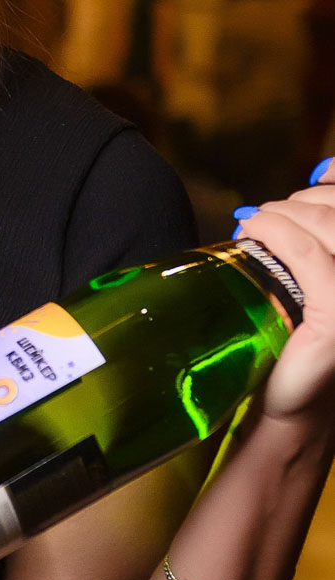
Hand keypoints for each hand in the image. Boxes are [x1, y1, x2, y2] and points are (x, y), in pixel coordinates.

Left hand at [233, 160, 334, 423]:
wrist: (292, 405)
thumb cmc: (304, 338)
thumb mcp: (323, 277)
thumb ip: (324, 235)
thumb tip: (322, 174)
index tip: (316, 178)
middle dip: (304, 201)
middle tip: (270, 216)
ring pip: (326, 224)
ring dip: (284, 212)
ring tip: (256, 225)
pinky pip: (307, 254)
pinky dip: (276, 232)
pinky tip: (254, 231)